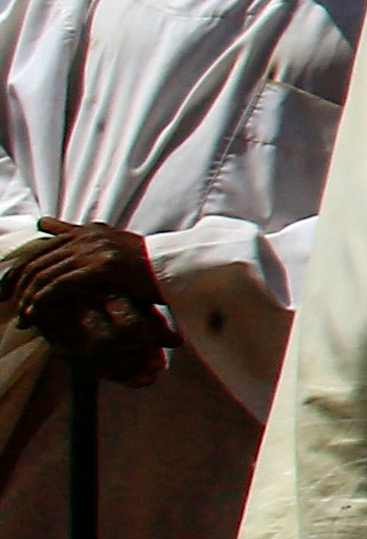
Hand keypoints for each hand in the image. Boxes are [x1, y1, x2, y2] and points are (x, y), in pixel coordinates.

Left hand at [5, 220, 157, 341]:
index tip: (10, 288)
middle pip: (38, 260)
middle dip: (19, 284)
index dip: (21, 268)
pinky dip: (44, 299)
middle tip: (8, 304)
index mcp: (88, 231)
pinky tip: (36, 312)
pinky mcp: (100, 267)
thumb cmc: (146, 263)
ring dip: (29, 297)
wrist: (176, 268)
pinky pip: (61, 284)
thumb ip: (74, 233)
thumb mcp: (108, 243)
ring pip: (46, 274)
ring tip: (23, 316)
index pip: (42, 248)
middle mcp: (88, 236)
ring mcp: (94, 250)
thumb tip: (42, 222)